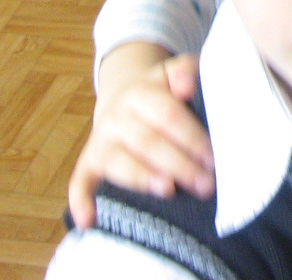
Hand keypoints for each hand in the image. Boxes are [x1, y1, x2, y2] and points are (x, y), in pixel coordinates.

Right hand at [68, 54, 211, 228]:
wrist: (122, 95)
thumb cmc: (160, 90)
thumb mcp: (172, 72)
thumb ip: (185, 71)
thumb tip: (186, 86)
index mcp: (140, 92)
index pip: (169, 116)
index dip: (192, 138)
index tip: (212, 157)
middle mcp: (115, 117)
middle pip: (149, 142)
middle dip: (179, 164)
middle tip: (204, 183)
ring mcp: (100, 142)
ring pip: (120, 163)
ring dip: (144, 179)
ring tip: (168, 190)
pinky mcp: (88, 163)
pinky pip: (79, 183)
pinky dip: (80, 202)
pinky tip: (90, 220)